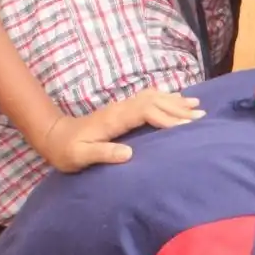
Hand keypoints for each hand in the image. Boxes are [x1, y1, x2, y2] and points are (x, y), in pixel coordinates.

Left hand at [38, 89, 201, 171]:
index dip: (166, 117)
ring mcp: (121, 108)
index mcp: (114, 119)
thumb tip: (129, 153)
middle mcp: (120, 109)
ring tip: (195, 105)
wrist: (54, 136)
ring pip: (153, 97)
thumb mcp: (80, 156)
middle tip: (200, 114)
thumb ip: (103, 154)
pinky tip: (175, 100)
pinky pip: (148, 100)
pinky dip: (165, 98)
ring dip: (174, 101)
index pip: (146, 112)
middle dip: (178, 107)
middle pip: (154, 101)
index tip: (185, 126)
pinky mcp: (122, 111)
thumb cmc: (67, 151)